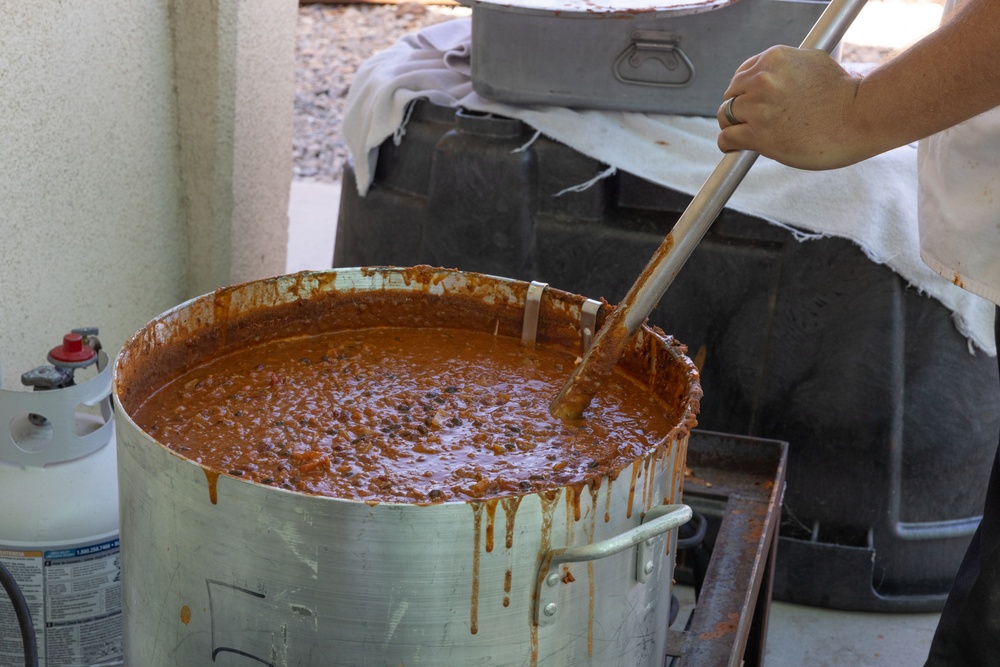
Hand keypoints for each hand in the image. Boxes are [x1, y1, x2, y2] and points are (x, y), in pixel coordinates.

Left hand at [717, 46, 864, 169]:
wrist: (861, 118)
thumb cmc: (845, 95)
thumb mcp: (814, 63)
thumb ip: (788, 68)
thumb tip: (773, 75)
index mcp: (775, 58)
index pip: (743, 73)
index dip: (744, 91)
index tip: (750, 102)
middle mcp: (763, 79)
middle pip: (732, 94)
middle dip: (739, 108)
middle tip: (750, 121)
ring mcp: (759, 107)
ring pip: (726, 116)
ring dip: (733, 126)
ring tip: (744, 134)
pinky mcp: (758, 134)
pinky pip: (726, 137)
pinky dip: (726, 144)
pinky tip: (733, 147)